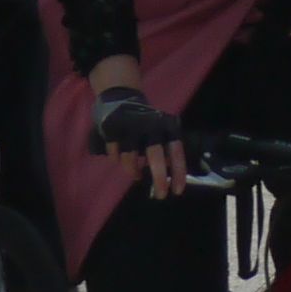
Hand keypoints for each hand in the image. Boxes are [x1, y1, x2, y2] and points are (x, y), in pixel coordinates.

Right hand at [92, 85, 189, 199]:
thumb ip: (165, 150)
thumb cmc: (145, 122)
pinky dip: (116, 158)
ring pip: (130, 158)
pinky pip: (114, 153)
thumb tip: (172, 174)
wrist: (121, 96)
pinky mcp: (112, 129)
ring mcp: (130, 127)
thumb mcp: (161, 131)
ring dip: (132, 170)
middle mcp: (150, 126)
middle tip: (161, 195)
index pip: (176, 150)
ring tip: (136, 174)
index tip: (178, 191)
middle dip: (159, 177)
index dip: (178, 171)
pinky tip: (118, 155)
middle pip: (155, 155)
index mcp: (165, 126)